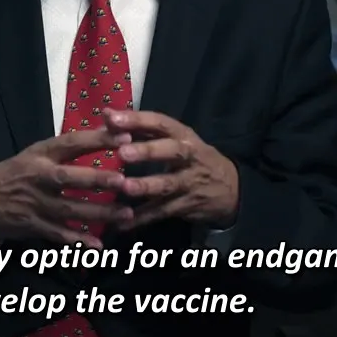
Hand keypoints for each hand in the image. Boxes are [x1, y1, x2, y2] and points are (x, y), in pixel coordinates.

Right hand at [0, 127, 133, 248]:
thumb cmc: (15, 173)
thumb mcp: (36, 154)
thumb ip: (67, 148)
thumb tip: (105, 132)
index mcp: (40, 155)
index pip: (70, 143)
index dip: (96, 140)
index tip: (124, 138)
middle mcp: (38, 177)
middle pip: (68, 178)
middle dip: (96, 180)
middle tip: (123, 182)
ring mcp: (35, 203)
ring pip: (69, 209)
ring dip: (98, 213)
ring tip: (125, 214)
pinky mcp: (33, 225)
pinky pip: (58, 234)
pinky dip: (77, 240)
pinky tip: (97, 245)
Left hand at [103, 109, 239, 230]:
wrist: (231, 188)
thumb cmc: (191, 157)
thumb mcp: (174, 138)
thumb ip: (140, 127)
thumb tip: (105, 114)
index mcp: (183, 135)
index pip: (161, 123)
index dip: (137, 120)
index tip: (112, 118)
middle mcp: (189, 157)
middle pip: (172, 152)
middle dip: (147, 152)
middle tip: (122, 153)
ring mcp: (189, 183)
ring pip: (168, 185)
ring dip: (146, 187)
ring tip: (125, 188)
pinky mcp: (186, 206)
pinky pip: (162, 212)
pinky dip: (142, 218)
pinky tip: (122, 222)